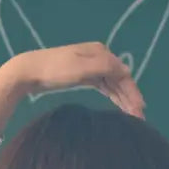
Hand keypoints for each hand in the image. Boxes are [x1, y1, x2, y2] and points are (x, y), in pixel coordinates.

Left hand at [3, 42, 145, 117]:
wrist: (29, 71)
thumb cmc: (56, 70)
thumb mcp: (82, 68)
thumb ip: (106, 67)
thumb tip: (128, 71)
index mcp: (101, 52)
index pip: (123, 73)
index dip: (133, 91)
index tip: (139, 110)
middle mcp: (98, 57)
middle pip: (119, 78)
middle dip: (130, 96)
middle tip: (138, 116)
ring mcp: (90, 66)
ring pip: (112, 83)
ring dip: (122, 97)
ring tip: (131, 114)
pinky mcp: (82, 75)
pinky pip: (103, 85)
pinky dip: (111, 94)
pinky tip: (118, 104)